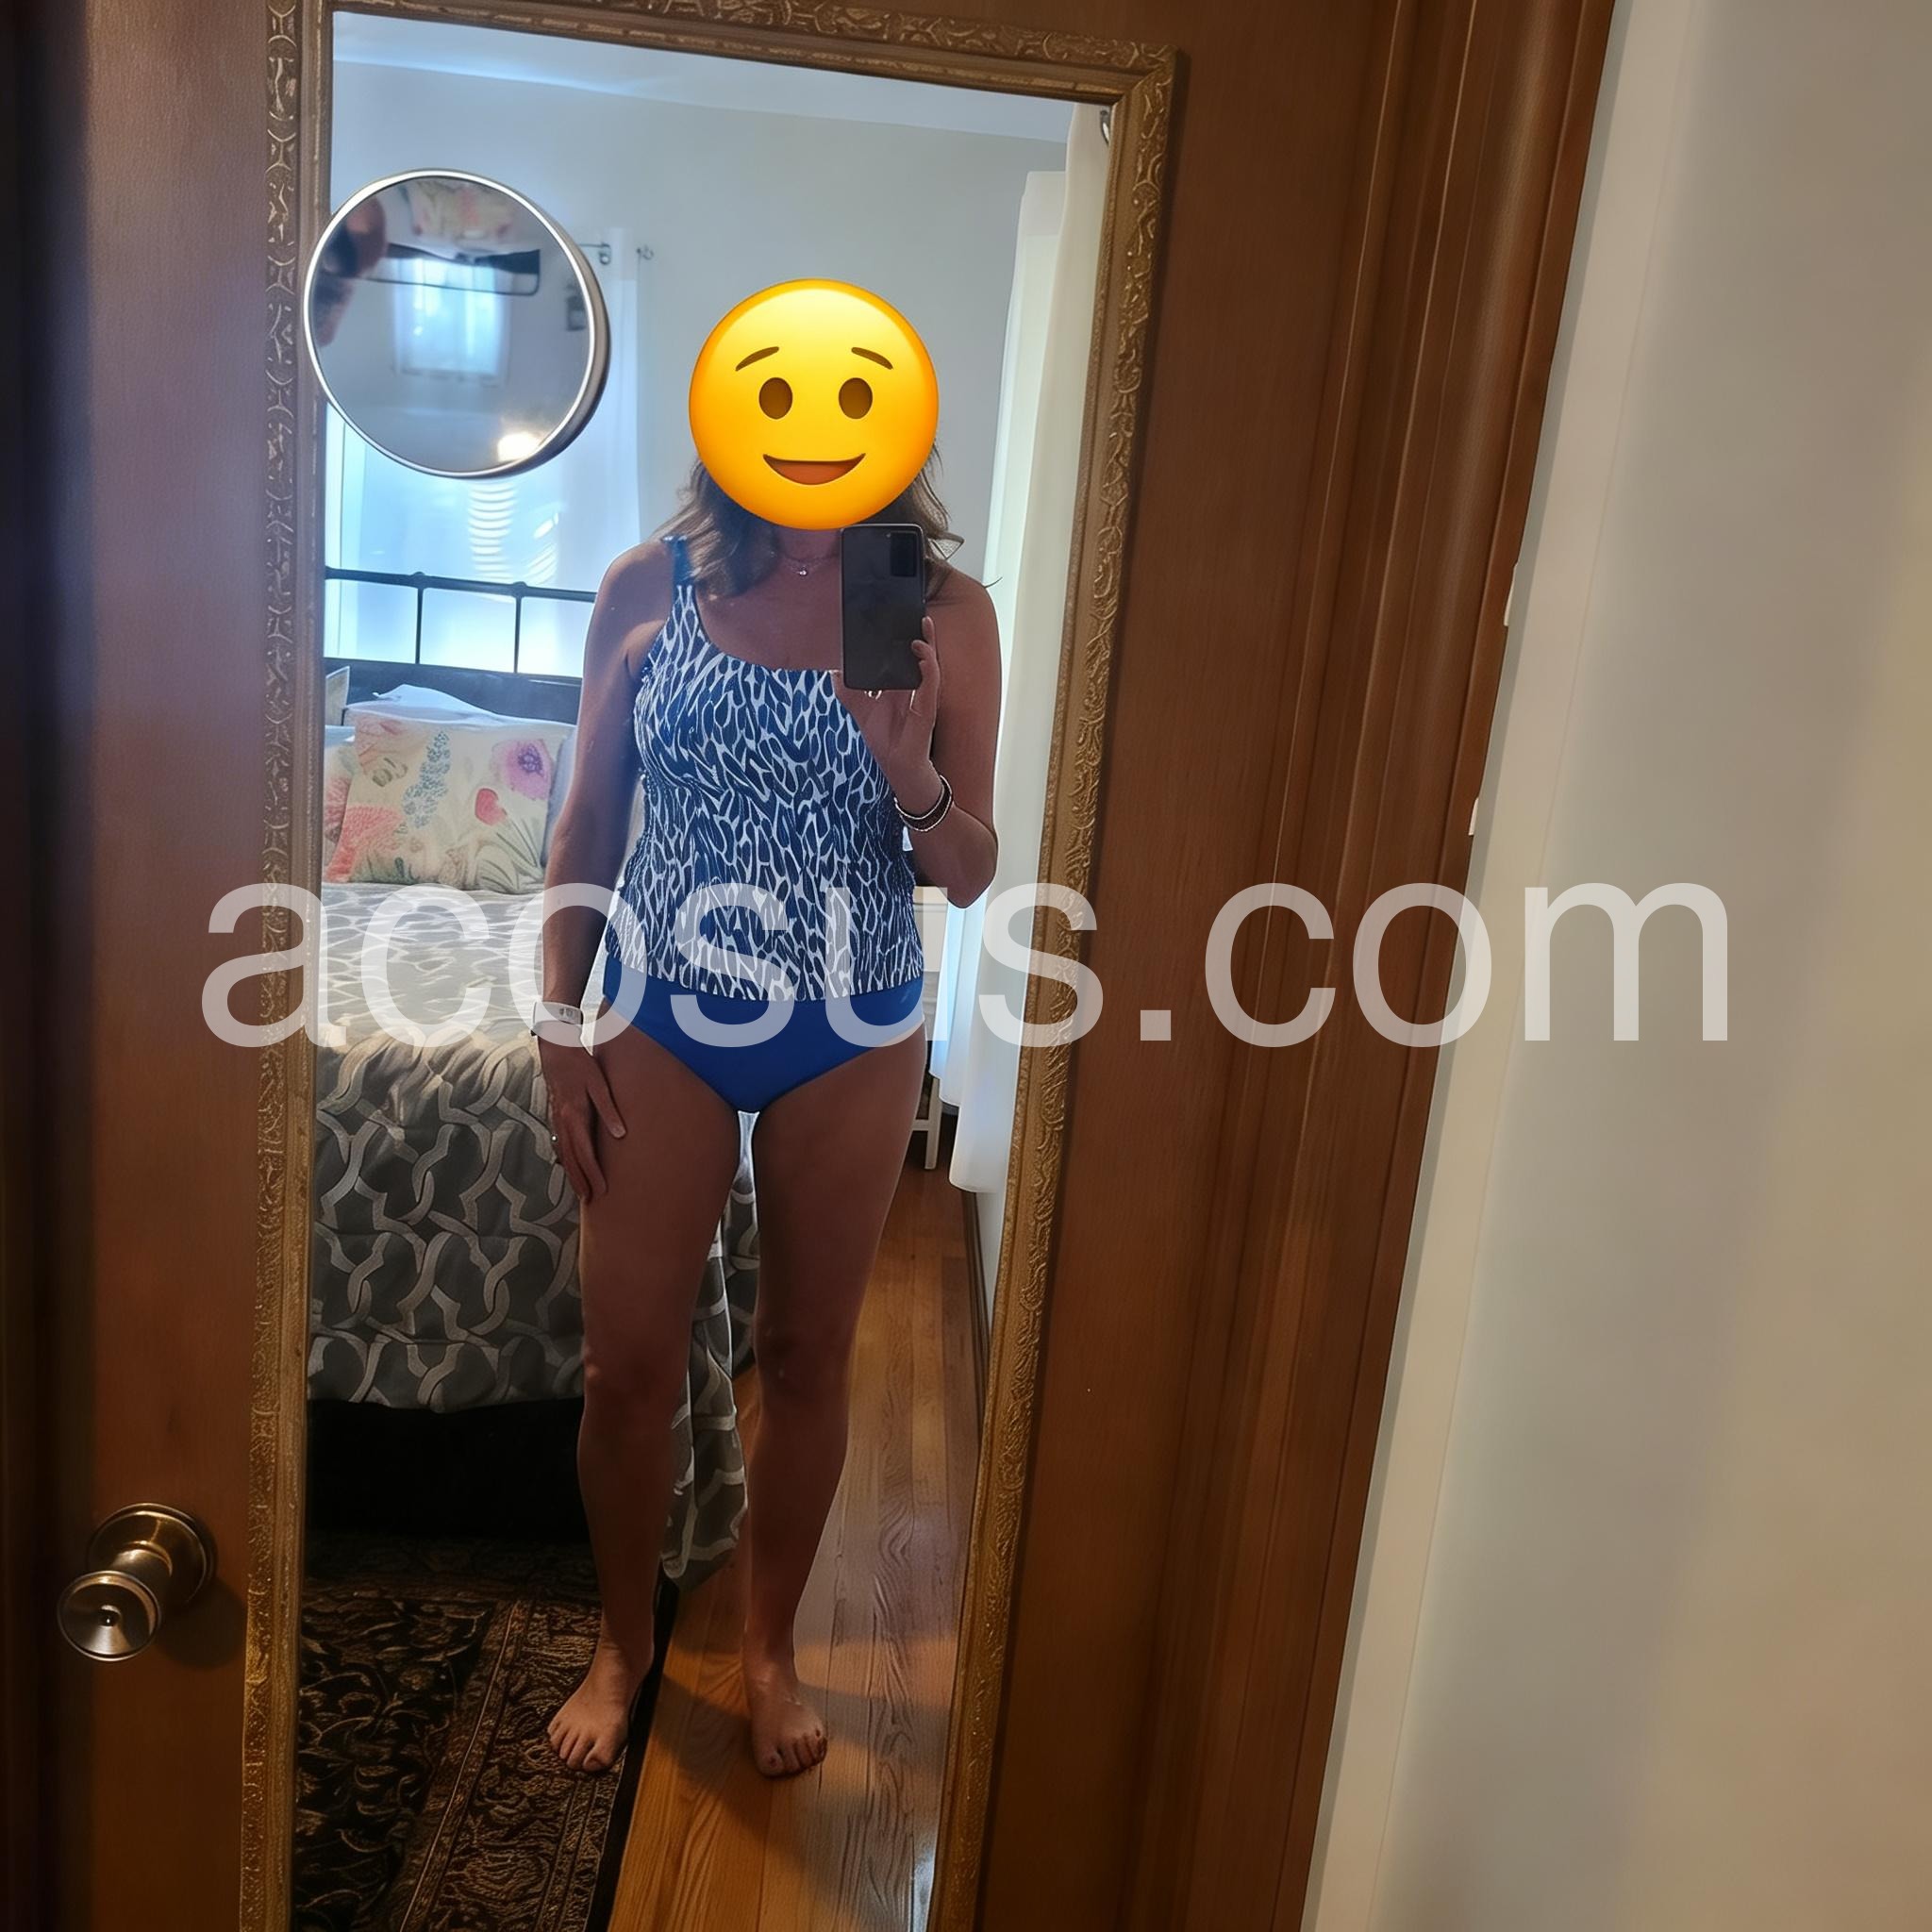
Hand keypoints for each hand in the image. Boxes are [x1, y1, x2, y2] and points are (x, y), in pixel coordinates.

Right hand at [537, 1031, 624, 1200]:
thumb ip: (610, 1110)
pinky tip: (571, 1166)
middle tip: (590, 1200)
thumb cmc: (581, 1066)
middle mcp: (563, 1122)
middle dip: (581, 1180)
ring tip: (581, 1191)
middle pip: (572, 1158)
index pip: (585, 1153)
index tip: (602, 1190)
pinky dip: (566, 1159)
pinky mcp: (556, 1117)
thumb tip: (621, 1134)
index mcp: (574, 1116)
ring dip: (572, 1173)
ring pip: (563, 1153)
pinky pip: (560, 1144)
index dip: (593, 1173)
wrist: (556, 1051)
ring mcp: (557, 1120)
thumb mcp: (599, 1085)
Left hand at [834, 617, 940, 801]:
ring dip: (928, 646)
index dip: (904, 636)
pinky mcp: (927, 710)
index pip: (904, 654)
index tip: (899, 616)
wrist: (896, 766)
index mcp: (900, 684)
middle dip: (921, 634)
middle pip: (920, 655)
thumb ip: (846, 688)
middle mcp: (914, 687)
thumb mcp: (859, 708)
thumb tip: (833, 668)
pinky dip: (929, 670)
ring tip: (922, 627)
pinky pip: (931, 686)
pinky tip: (923, 656)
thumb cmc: (884, 738)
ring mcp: (923, 697)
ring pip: (930, 665)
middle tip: (917, 614)